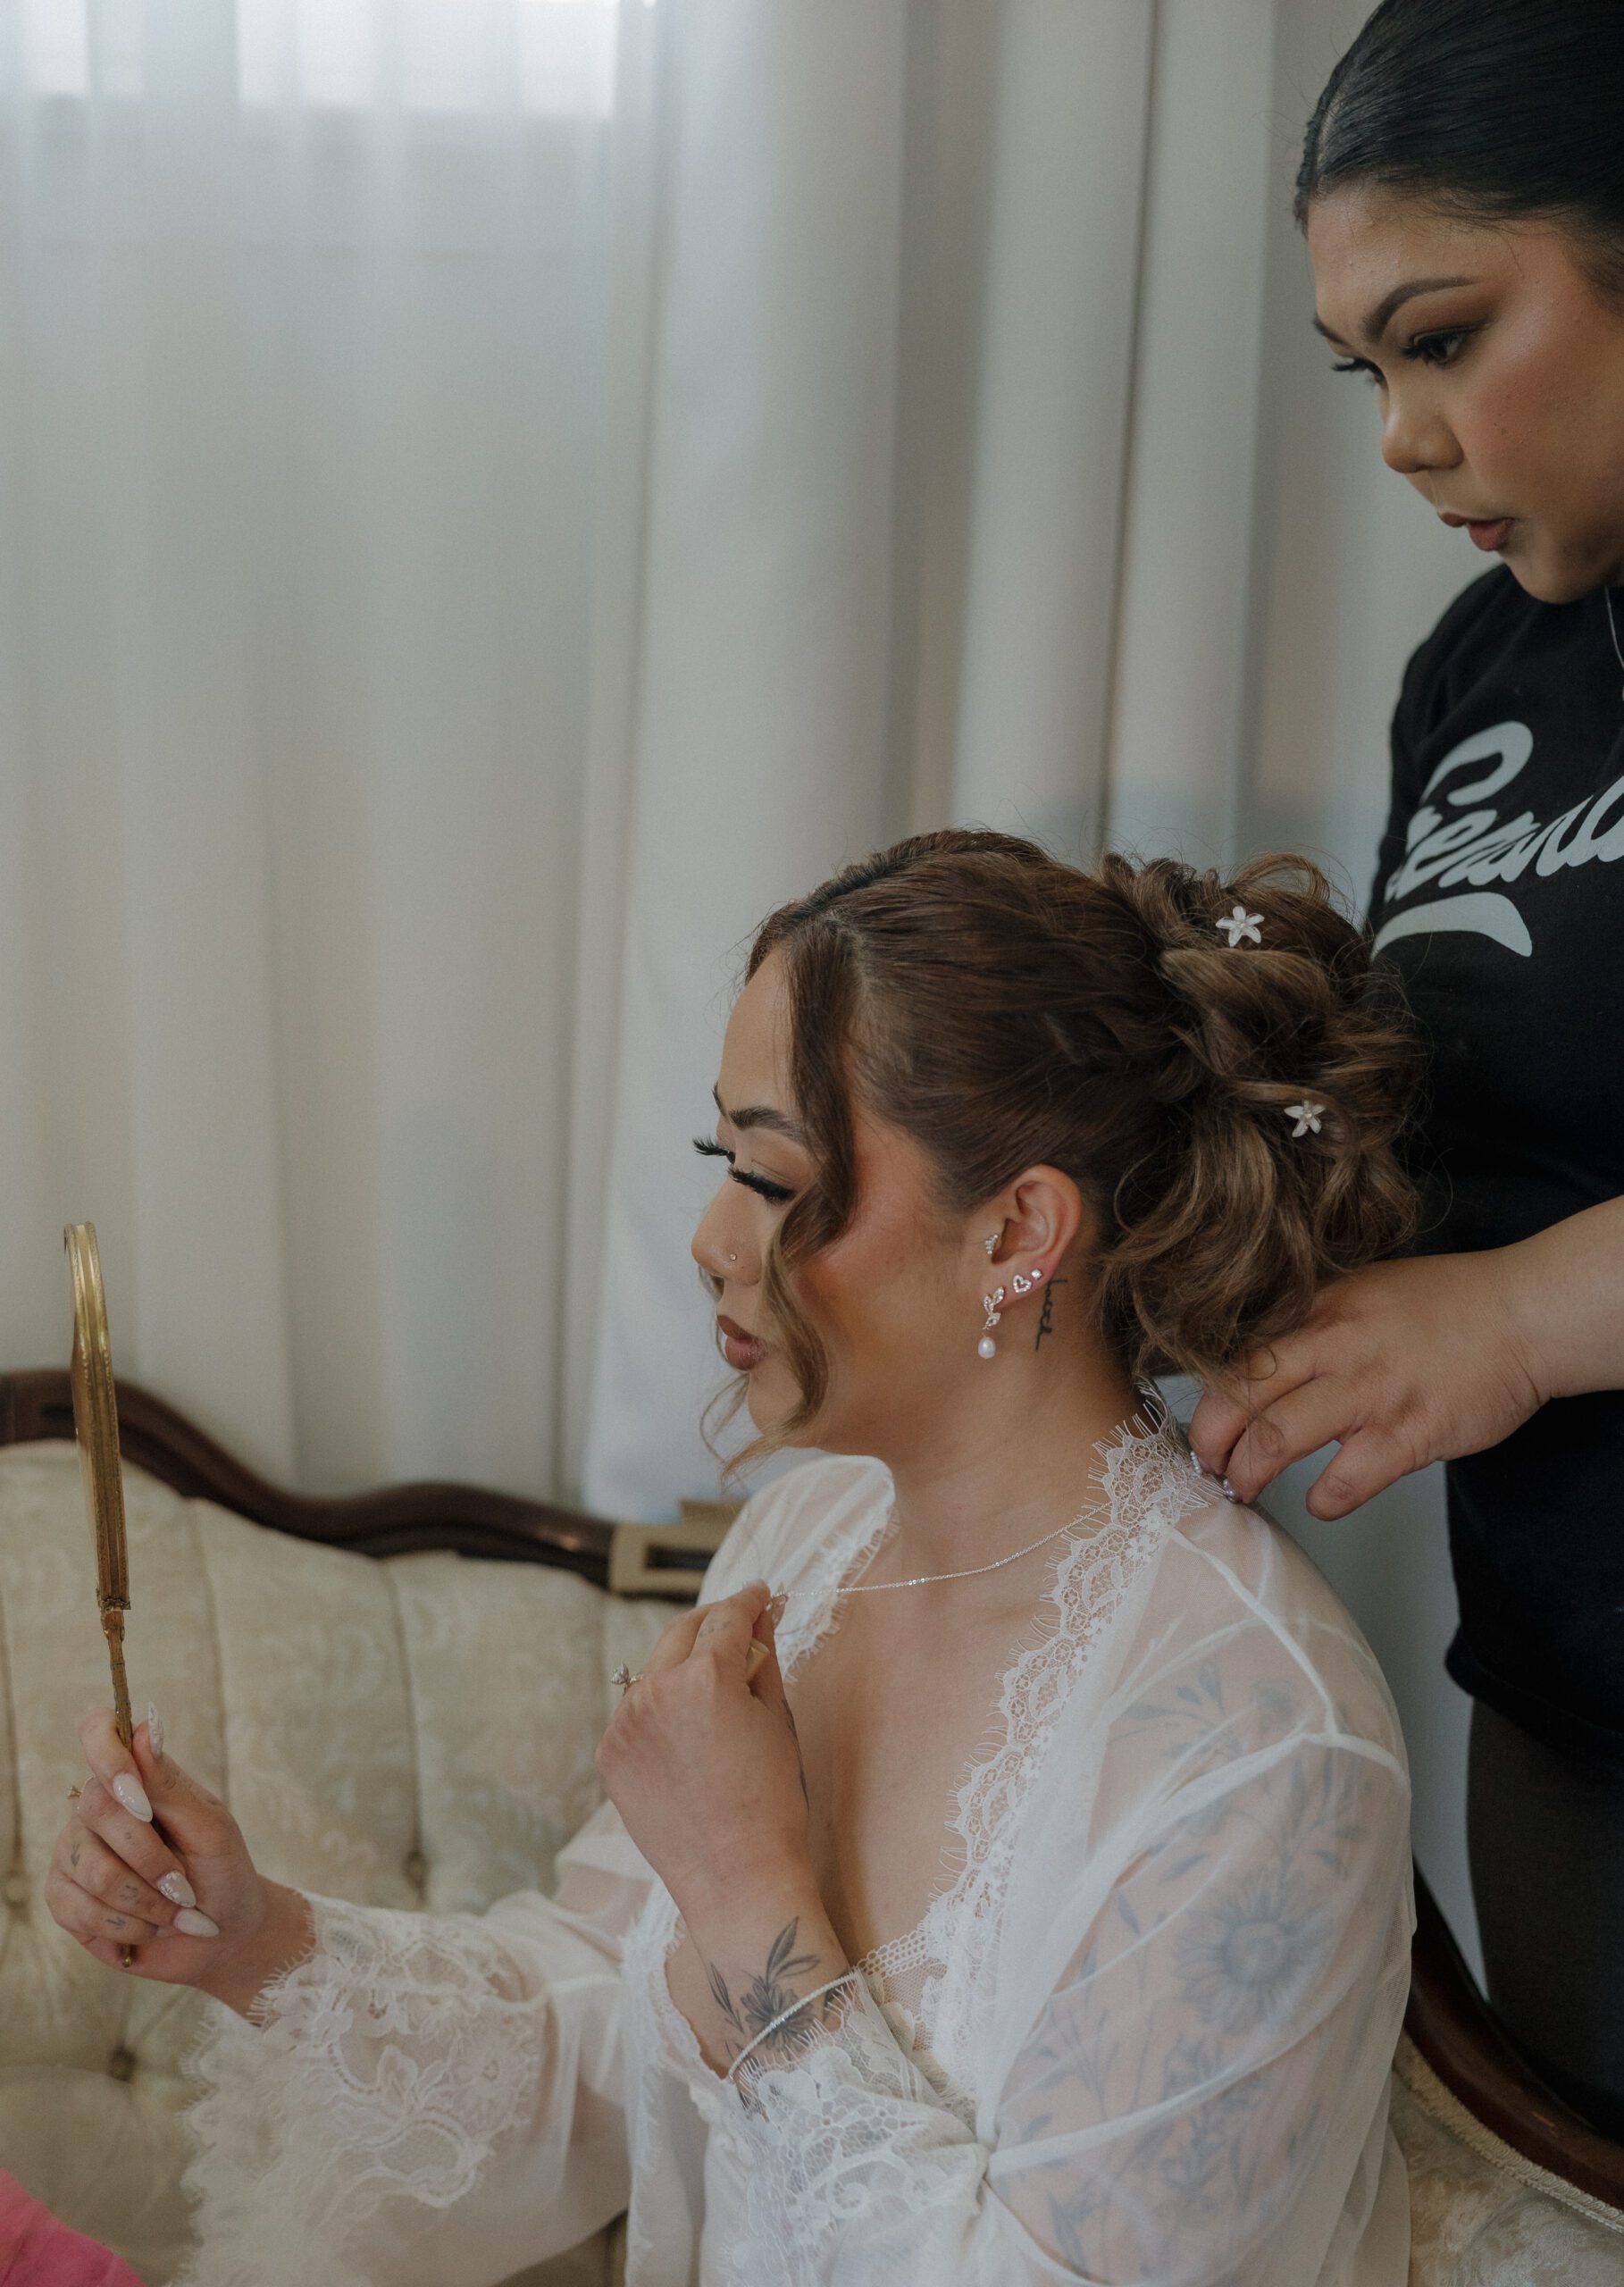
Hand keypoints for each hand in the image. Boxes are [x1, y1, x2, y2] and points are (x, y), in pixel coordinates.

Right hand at [46, 1706, 312, 2013]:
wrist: (222, 1934)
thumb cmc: (222, 1872)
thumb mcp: (210, 1827)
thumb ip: (170, 1783)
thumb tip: (146, 1725)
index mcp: (135, 1777)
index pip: (96, 1732)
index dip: (107, 1755)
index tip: (140, 1800)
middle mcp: (96, 1809)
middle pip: (99, 1812)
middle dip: (151, 1860)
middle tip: (186, 1888)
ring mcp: (74, 1853)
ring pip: (93, 1871)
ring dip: (147, 1902)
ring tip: (175, 1911)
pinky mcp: (64, 1899)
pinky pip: (83, 1911)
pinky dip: (131, 1926)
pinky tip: (152, 1928)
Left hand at [596, 1582, 810, 1923]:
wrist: (735, 1877)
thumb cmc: (770, 1802)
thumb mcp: (775, 1721)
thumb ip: (763, 1659)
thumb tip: (761, 1619)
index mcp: (706, 1678)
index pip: (727, 1617)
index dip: (749, 1600)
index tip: (761, 1594)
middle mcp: (656, 1691)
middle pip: (683, 1631)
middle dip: (712, 1622)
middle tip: (738, 1624)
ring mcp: (625, 1724)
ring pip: (655, 1670)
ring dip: (682, 1665)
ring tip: (712, 1686)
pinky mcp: (609, 1754)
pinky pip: (636, 1712)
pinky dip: (659, 1708)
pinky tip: (685, 1731)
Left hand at [1188, 1251, 1545, 1518]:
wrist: (1524, 1315)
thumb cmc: (1445, 1305)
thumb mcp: (1361, 1289)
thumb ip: (1310, 1322)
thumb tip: (1257, 1363)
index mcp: (1318, 1307)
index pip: (1237, 1352)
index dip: (1206, 1395)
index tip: (1201, 1424)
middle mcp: (1335, 1344)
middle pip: (1240, 1394)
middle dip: (1209, 1439)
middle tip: (1206, 1464)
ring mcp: (1372, 1390)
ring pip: (1278, 1438)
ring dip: (1248, 1474)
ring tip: (1242, 1490)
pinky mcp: (1410, 1433)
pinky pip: (1345, 1480)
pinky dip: (1324, 1501)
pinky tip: (1322, 1501)